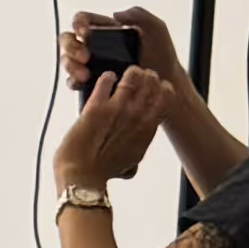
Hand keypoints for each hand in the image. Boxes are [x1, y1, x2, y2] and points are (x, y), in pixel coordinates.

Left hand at [53, 66, 165, 202]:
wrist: (83, 175)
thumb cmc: (103, 173)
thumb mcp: (129, 165)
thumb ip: (134, 155)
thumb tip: (131, 163)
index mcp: (147, 130)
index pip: (165, 100)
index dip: (163, 89)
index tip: (159, 86)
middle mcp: (136, 117)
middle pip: (151, 84)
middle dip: (149, 77)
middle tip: (144, 75)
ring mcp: (117, 109)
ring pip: (132, 78)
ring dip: (132, 73)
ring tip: (129, 72)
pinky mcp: (96, 106)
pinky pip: (105, 82)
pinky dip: (107, 77)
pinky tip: (107, 77)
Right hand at [56, 0, 181, 89]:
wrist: (167, 84)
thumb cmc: (162, 56)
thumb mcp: (156, 29)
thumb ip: (140, 15)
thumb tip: (115, 15)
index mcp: (107, 30)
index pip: (84, 20)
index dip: (79, 22)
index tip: (85, 32)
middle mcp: (96, 46)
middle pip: (69, 40)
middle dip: (71, 47)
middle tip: (84, 56)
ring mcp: (93, 65)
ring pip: (68, 60)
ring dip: (70, 65)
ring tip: (84, 74)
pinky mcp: (93, 83)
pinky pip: (73, 81)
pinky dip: (72, 81)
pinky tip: (81, 83)